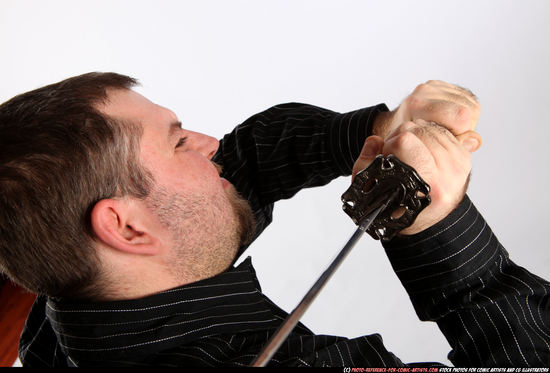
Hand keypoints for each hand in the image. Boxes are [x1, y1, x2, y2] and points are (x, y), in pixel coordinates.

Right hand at [353, 119, 480, 234]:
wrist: (432, 219)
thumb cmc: (402, 206)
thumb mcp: (372, 192)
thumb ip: (366, 163)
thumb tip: (375, 140)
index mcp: (426, 184)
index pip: (405, 141)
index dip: (390, 145)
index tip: (388, 157)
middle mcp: (448, 174)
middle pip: (417, 130)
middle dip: (401, 137)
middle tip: (398, 155)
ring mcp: (459, 164)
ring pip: (429, 127)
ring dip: (415, 136)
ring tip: (410, 153)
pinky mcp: (465, 156)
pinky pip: (442, 130)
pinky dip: (428, 135)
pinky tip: (422, 149)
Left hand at [373, 80, 481, 151]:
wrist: (397, 123)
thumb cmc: (409, 138)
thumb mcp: (425, 148)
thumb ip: (453, 144)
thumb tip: (474, 140)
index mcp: (417, 104)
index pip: (460, 117)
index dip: (461, 133)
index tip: (448, 139)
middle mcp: (425, 90)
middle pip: (469, 111)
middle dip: (465, 127)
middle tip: (448, 133)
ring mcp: (434, 85)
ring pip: (472, 105)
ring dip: (465, 120)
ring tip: (447, 126)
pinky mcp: (443, 84)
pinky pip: (469, 100)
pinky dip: (464, 112)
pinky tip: (450, 118)